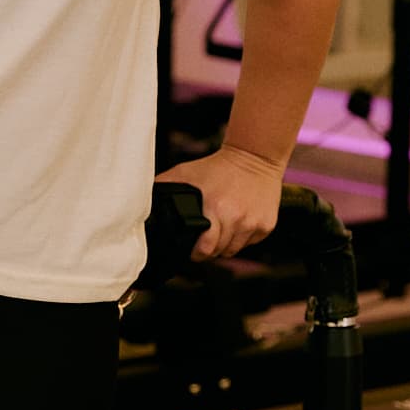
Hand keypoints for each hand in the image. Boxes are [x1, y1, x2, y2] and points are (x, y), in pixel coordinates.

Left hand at [153, 142, 284, 260]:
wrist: (255, 156)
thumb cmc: (216, 166)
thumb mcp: (186, 173)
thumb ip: (165, 187)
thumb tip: (141, 202)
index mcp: (216, 209)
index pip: (205, 249)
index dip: (196, 253)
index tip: (192, 249)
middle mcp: (237, 219)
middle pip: (220, 252)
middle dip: (210, 248)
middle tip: (205, 237)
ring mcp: (254, 223)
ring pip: (235, 250)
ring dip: (226, 244)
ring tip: (220, 229)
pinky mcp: (267, 225)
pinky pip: (251, 243)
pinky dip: (243, 238)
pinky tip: (237, 222)